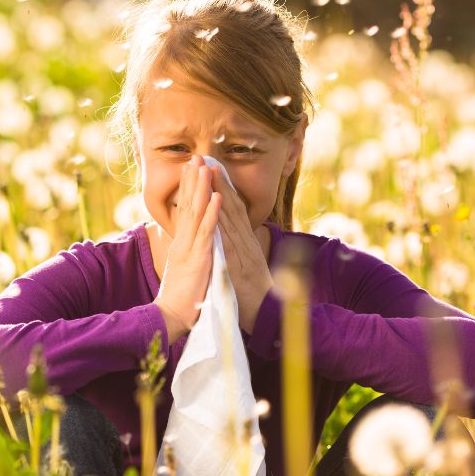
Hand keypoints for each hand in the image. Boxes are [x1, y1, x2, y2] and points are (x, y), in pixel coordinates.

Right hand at [154, 155, 221, 341]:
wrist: (171, 317)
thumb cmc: (180, 298)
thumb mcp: (184, 269)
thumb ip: (187, 253)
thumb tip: (189, 243)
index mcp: (181, 244)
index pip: (184, 210)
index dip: (189, 188)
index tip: (192, 169)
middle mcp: (183, 241)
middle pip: (188, 205)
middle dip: (192, 180)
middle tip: (195, 157)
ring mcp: (189, 248)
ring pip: (196, 212)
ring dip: (201, 188)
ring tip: (206, 167)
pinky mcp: (198, 258)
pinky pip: (207, 232)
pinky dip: (212, 213)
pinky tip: (217, 197)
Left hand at [208, 164, 275, 334]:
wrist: (267, 316)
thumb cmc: (254, 294)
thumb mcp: (246, 266)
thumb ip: (239, 249)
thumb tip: (231, 236)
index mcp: (246, 242)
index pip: (233, 210)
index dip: (223, 188)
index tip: (212, 168)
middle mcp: (246, 242)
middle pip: (232, 207)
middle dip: (219, 182)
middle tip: (207, 159)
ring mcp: (244, 252)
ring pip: (230, 218)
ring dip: (220, 194)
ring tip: (209, 173)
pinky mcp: (239, 265)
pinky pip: (229, 241)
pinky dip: (222, 224)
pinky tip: (215, 208)